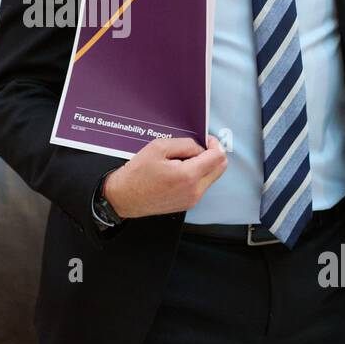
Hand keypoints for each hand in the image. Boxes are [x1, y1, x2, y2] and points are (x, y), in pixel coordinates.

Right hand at [102, 135, 226, 218]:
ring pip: (212, 176)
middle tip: (198, 147)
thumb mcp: (159, 147)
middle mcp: (194, 191)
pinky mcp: (188, 203)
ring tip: (182, 160)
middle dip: (213, 154)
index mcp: (188, 176)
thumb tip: (200, 146)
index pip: (218, 157)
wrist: (124, 197)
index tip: (206, 139)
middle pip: (220, 168)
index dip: (214, 144)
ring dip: (204, 164)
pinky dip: (197, 174)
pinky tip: (179, 170)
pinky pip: (202, 185)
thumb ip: (185, 144)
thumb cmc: (136, 174)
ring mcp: (192, 199)